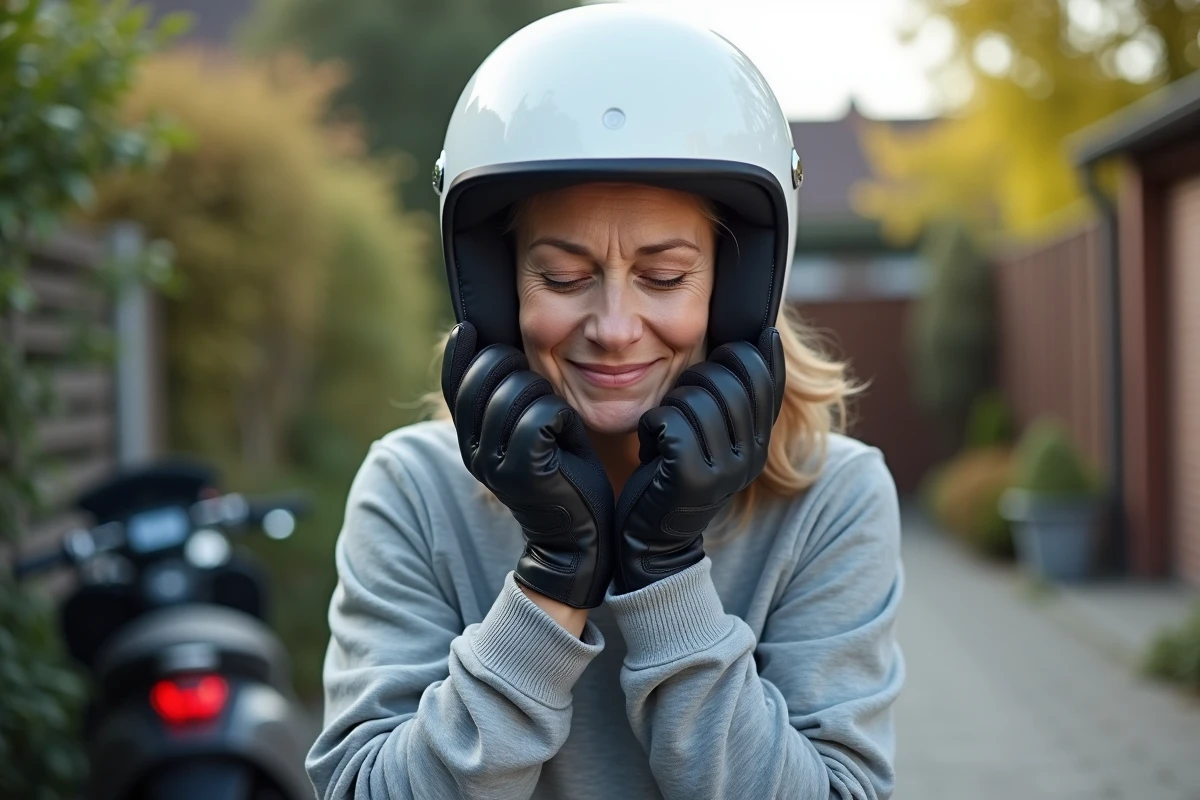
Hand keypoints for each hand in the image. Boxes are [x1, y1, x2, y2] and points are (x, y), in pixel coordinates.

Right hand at [442, 322, 614, 608]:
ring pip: (516, 391)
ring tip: (556, 419)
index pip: (453, 383)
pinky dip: (563, 418)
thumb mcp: (526, 431)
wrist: (577, 538)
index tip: (471, 327)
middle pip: (485, 374)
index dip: (460, 352)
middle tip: (540, 390)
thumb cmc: (562, 474)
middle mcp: (473, 451)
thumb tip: (487, 344)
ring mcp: (495, 462)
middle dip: (517, 367)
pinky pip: (542, 415)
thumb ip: (506, 397)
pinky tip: (568, 437)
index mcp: (469, 440)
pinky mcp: (523, 471)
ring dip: (546, 395)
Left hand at [613, 328, 785, 593]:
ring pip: (695, 399)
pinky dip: (651, 426)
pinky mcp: (691, 478)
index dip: (758, 354)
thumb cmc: (673, 471)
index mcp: (761, 444)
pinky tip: (651, 447)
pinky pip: (669, 421)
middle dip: (697, 378)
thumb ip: (735, 395)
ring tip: (666, 430)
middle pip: (729, 382)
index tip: (750, 339)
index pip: (769, 382)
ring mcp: (724, 470)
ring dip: (670, 406)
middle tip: (680, 401)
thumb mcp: (714, 434)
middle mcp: (751, 458)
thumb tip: (768, 333)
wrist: (652, 541)